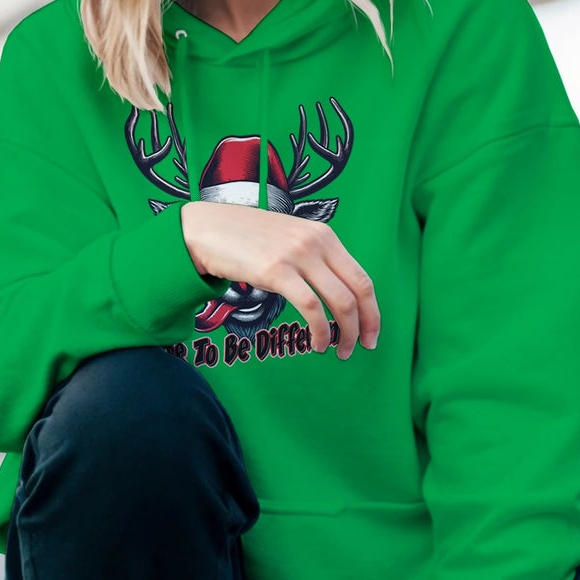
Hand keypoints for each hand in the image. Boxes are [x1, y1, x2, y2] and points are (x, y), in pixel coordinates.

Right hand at [178, 200, 379, 359]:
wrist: (207, 229)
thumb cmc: (246, 239)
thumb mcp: (290, 239)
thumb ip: (313, 259)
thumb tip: (333, 293)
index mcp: (324, 236)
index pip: (361, 277)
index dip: (372, 309)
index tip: (372, 331)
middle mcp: (316, 243)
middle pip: (358, 291)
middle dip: (366, 324)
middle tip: (364, 346)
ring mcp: (297, 256)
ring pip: (340, 302)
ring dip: (345, 333)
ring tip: (340, 351)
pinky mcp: (276, 271)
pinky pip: (310, 308)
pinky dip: (319, 331)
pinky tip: (316, 344)